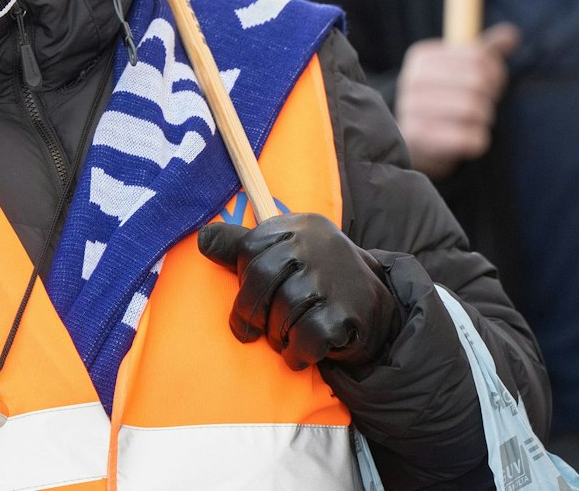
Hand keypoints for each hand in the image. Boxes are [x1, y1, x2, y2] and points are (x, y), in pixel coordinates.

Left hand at [197, 213, 399, 370]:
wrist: (375, 309)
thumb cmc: (316, 280)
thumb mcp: (283, 253)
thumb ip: (241, 246)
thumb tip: (203, 238)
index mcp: (298, 227)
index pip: (249, 249)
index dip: (243, 281)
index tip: (254, 297)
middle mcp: (316, 245)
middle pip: (260, 278)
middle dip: (251, 312)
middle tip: (255, 329)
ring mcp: (333, 279)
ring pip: (282, 311)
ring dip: (279, 335)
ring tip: (289, 336)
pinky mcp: (347, 313)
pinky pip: (306, 338)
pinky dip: (298, 353)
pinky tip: (304, 351)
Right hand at [394, 23, 517, 178]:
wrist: (411, 139)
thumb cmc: (443, 99)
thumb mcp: (460, 70)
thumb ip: (484, 52)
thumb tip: (512, 33)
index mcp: (423, 57)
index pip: (479, 57)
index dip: (496, 73)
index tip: (490, 84)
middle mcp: (412, 79)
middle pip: (478, 82)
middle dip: (490, 97)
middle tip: (484, 105)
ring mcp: (411, 108)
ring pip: (475, 110)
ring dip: (484, 119)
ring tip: (474, 122)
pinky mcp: (418, 138)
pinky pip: (469, 138)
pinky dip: (478, 141)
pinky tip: (467, 140)